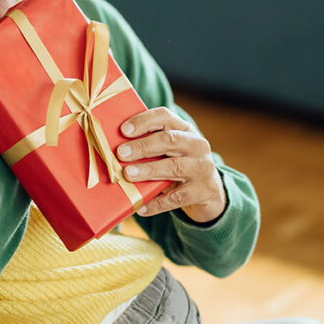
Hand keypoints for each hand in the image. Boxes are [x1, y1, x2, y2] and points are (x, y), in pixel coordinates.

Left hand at [116, 107, 225, 223]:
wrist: (211, 191)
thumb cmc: (180, 165)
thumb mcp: (171, 151)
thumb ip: (150, 145)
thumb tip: (113, 147)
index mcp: (185, 130)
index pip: (165, 117)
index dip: (143, 121)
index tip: (123, 130)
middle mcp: (197, 145)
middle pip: (168, 141)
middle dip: (142, 146)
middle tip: (120, 153)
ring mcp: (202, 168)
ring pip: (174, 167)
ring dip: (149, 170)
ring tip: (128, 174)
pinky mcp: (202, 191)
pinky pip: (176, 198)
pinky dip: (157, 203)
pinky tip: (141, 207)